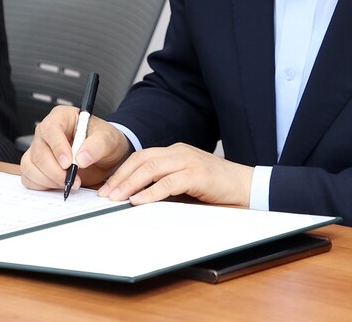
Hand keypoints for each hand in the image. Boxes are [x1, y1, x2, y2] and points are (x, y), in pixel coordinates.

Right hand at [20, 105, 130, 191]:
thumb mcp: (108, 139)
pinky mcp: (36, 166)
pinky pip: (29, 177)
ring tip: (68, 183)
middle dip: (55, 170)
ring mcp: (39, 149)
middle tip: (73, 180)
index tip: (69, 163)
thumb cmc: (103, 141)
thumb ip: (97, 145)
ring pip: (31, 165)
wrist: (104, 157)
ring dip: (49, 179)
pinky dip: (42, 185)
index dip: (57, 147)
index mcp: (61, 117)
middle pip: (39, 151)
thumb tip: (81, 158)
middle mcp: (46, 132)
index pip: (51, 128)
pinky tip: (58, 185)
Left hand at [97, 143, 253, 206]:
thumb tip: (137, 198)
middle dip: (120, 177)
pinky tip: (139, 200)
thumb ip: (164, 186)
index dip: (122, 172)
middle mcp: (179, 152)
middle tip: (106, 194)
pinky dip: (151, 192)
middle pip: (141, 160)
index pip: (140, 157)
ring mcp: (188, 161)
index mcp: (174, 152)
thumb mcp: (185, 183)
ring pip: (151, 169)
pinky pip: (168, 182)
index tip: (107, 187)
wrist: (245, 185)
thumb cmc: (215, 186)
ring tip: (116, 198)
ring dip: (130, 184)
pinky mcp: (197, 174)